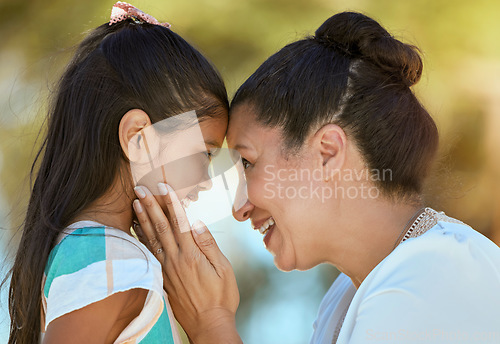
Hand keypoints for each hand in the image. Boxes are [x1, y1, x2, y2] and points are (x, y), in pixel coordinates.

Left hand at [132, 183, 241, 343]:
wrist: (208, 324)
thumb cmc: (221, 296)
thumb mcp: (223, 269)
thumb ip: (209, 244)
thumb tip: (196, 222)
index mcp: (191, 254)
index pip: (179, 222)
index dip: (171, 202)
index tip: (164, 186)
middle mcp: (175, 259)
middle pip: (160, 226)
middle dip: (150, 205)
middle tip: (140, 188)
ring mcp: (166, 268)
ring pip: (151, 238)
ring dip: (142, 219)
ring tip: (135, 202)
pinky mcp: (162, 277)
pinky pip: (149, 253)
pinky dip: (141, 238)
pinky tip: (136, 229)